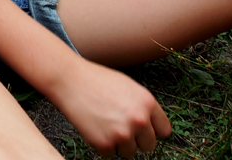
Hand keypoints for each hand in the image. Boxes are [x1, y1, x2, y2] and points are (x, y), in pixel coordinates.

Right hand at [49, 58, 171, 156]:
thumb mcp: (128, 86)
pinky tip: (94, 126)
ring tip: (104, 124)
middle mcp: (139, 120)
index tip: (142, 129)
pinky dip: (101, 144)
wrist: (68, 78)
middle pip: (148, 146)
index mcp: (147, 103)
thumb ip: (143, 107)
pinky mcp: (104, 143)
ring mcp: (122, 133)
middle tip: (119, 125)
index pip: (164, 131)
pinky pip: (109, 153)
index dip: (151, 130)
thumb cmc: (96, 80)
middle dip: (135, 139)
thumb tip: (152, 127)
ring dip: (118, 143)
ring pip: (129, 152)